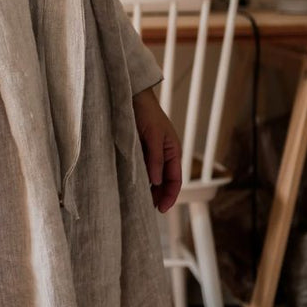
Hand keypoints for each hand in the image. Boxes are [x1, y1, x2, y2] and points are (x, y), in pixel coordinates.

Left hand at [131, 88, 182, 212]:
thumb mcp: (154, 137)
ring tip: (138, 202)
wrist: (132, 96)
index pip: (176, 180)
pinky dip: (140, 179)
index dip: (170, 196)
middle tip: (147, 210)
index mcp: (173, 151)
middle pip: (165, 182)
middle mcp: (164, 155)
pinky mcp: (140, 150)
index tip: (161, 209)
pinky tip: (131, 186)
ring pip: (153, 177)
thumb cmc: (146, 113)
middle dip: (159, 196)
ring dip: (149, 189)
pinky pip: (142, 169)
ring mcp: (152, 153)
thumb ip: (155, 159)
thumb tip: (157, 182)